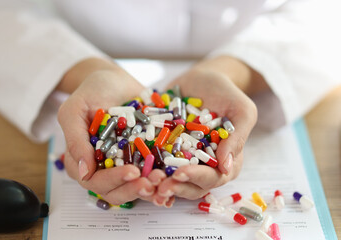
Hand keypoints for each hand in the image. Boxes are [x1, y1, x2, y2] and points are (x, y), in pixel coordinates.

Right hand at [57, 58, 164, 204]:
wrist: (114, 80)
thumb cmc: (91, 91)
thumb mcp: (75, 110)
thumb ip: (76, 139)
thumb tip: (84, 172)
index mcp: (81, 159)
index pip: (94, 180)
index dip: (113, 180)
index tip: (132, 172)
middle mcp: (102, 166)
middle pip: (115, 189)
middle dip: (134, 188)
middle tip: (152, 181)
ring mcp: (123, 162)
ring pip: (134, 185)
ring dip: (149, 187)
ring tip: (164, 179)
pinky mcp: (141, 156)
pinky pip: (150, 171)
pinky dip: (161, 177)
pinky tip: (173, 176)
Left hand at [155, 56, 259, 200]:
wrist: (203, 78)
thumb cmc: (227, 93)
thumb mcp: (241, 110)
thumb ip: (237, 137)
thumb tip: (226, 167)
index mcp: (225, 160)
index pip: (213, 177)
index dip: (197, 178)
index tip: (180, 173)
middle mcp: (203, 164)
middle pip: (191, 185)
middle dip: (175, 187)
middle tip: (158, 185)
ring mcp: (183, 157)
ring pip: (171, 178)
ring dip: (158, 183)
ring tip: (145, 180)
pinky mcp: (165, 148)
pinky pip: (155, 160)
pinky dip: (145, 166)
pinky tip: (133, 167)